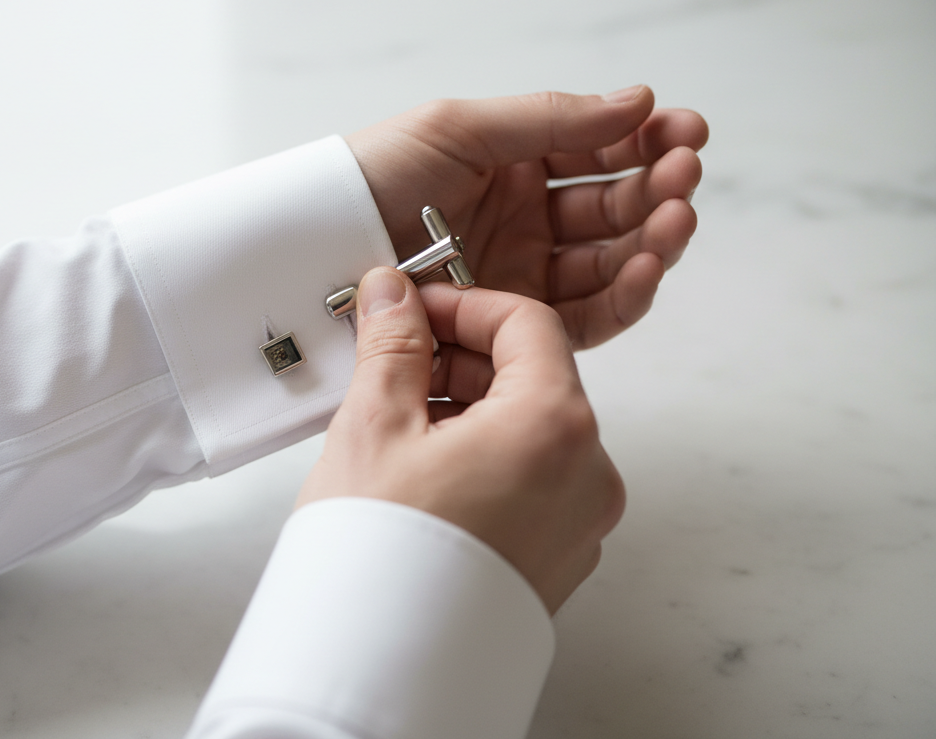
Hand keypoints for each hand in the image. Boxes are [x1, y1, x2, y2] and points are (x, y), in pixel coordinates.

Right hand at [298, 268, 624, 612]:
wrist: (380, 667)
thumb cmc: (383, 561)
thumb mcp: (376, 425)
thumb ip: (393, 345)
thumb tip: (393, 296)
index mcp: (555, 428)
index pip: (528, 323)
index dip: (464, 304)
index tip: (418, 311)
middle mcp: (587, 475)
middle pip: (534, 377)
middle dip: (461, 359)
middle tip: (397, 363)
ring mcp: (579, 523)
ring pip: (530, 430)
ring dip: (470, 408)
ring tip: (399, 423)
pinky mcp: (558, 557)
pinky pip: (531, 480)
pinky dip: (485, 457)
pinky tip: (424, 470)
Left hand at [346, 86, 707, 348]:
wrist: (316, 252)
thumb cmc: (374, 177)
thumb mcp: (459, 129)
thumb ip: (550, 119)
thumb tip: (638, 100)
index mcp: (511, 164)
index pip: (596, 153)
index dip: (644, 143)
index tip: (686, 132)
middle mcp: (524, 220)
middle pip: (611, 208)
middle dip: (655, 189)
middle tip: (684, 176)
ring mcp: (522, 273)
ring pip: (609, 261)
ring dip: (652, 240)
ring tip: (676, 219)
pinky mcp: (515, 325)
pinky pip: (586, 313)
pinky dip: (625, 293)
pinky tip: (649, 267)